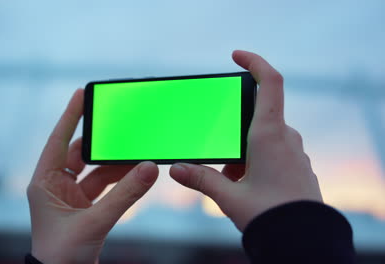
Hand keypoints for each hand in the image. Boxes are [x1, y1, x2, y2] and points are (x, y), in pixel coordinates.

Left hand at [27, 89, 158, 263]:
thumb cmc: (63, 257)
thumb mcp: (95, 222)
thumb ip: (125, 195)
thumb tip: (149, 168)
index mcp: (45, 184)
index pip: (57, 140)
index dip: (70, 116)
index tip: (81, 93)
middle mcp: (56, 188)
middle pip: (80, 155)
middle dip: (102, 144)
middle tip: (120, 127)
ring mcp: (71, 199)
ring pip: (95, 173)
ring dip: (115, 166)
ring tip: (136, 154)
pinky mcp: (85, 211)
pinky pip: (104, 189)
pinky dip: (119, 182)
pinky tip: (135, 174)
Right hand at [169, 50, 322, 230]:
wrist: (304, 240)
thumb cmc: (271, 216)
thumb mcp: (229, 197)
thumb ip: (201, 179)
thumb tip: (176, 169)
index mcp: (270, 134)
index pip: (270, 82)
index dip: (254, 62)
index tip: (236, 55)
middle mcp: (286, 138)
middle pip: (254, 118)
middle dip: (232, 134)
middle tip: (221, 159)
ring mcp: (294, 153)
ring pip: (261, 140)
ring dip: (242, 154)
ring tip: (230, 182)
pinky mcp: (297, 167)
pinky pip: (272, 155)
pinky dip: (254, 164)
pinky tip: (245, 188)